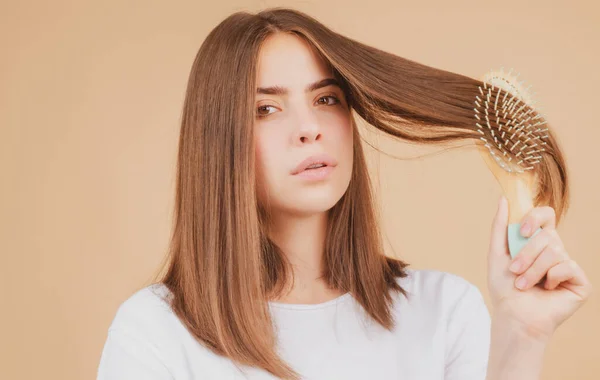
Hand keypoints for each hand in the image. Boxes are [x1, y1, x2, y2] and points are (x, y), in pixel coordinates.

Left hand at [487, 196, 592, 341]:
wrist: (513, 316)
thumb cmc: (504, 288)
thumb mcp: (497, 253)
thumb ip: (499, 226)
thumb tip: (503, 199)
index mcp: (538, 242)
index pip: (546, 215)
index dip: (536, 217)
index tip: (521, 231)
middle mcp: (556, 251)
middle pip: (548, 235)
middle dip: (526, 254)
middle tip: (514, 271)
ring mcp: (569, 266)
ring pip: (555, 251)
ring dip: (533, 270)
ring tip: (523, 284)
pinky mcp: (580, 282)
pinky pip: (568, 266)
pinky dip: (551, 278)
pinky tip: (547, 290)